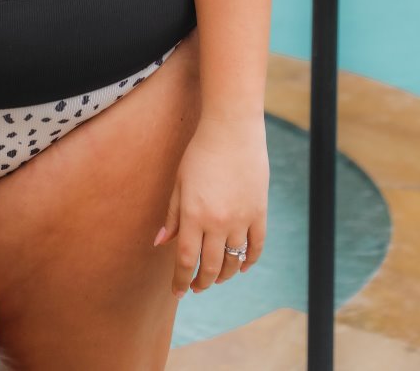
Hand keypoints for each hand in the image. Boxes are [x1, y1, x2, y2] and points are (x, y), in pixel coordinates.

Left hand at [154, 113, 267, 297]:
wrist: (232, 129)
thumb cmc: (200, 152)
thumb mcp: (179, 182)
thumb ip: (172, 215)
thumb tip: (160, 243)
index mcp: (193, 215)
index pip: (186, 260)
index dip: (181, 280)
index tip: (178, 291)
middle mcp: (218, 222)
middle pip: (211, 266)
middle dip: (202, 282)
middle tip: (196, 287)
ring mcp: (241, 219)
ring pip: (234, 261)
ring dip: (225, 275)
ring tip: (217, 278)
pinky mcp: (259, 212)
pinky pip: (256, 247)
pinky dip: (249, 261)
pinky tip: (243, 267)